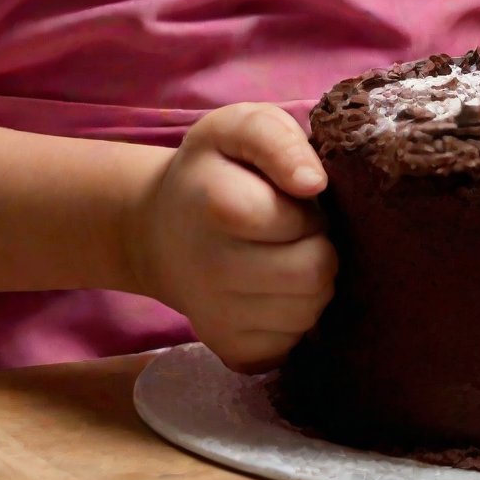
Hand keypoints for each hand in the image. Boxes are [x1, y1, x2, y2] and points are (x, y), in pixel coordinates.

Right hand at [129, 104, 336, 369]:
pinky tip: (274, 290)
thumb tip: (314, 183)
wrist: (160, 232)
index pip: (298, 222)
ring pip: (310, 312)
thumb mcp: (237, 128)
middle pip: (314, 273)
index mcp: (214, 204)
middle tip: (297, 230)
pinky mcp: (232, 352)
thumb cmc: (212, 172)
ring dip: (312, 282)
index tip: (291, 198)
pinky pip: (292, 343)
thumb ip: (277, 139)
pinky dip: (295, 316)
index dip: (306, 209)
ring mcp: (218, 318)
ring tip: (286, 256)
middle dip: (319, 246)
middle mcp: (211, 270)